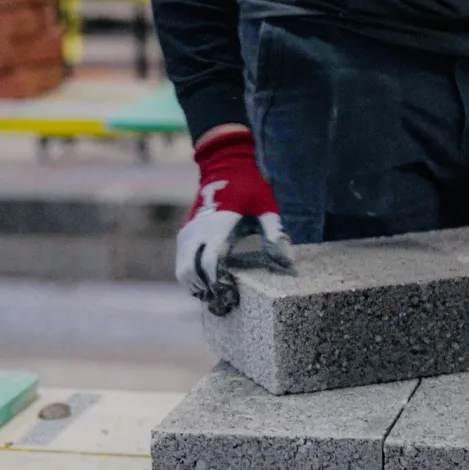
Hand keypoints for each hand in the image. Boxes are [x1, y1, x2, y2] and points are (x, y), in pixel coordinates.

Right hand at [176, 129, 292, 315]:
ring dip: (195, 287)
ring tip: (214, 297)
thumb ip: (275, 235)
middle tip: (224, 303)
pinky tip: (205, 286)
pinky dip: (189, 278)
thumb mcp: (267, 207)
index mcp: (218, 225)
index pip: (211, 262)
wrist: (225, 166)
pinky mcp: (184, 234)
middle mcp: (198, 231)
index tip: (231, 295)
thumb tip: (287, 263)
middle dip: (206, 290)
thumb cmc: (250, 187)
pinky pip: (180, 263)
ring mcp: (188, 233)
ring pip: (182, 270)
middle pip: (191, 271)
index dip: (219, 283)